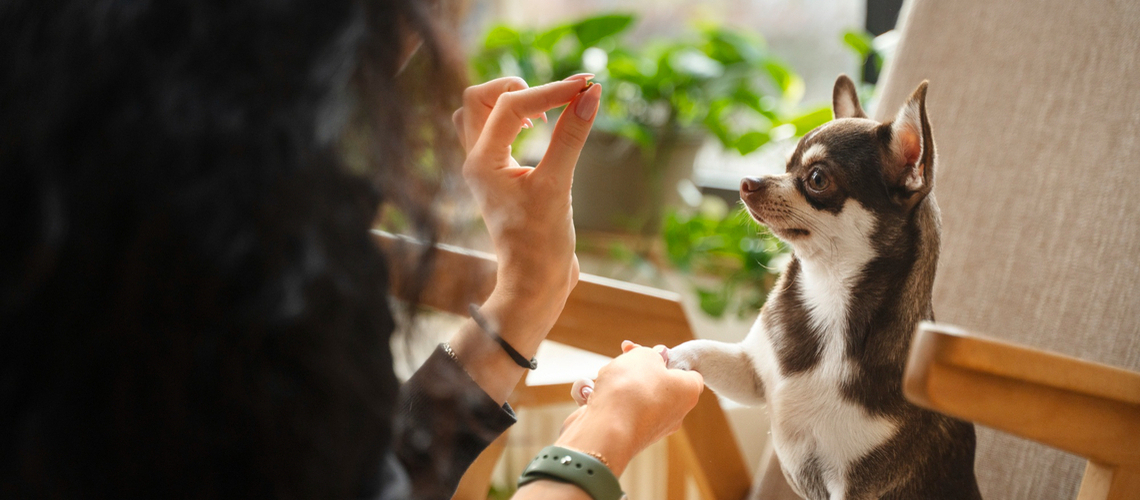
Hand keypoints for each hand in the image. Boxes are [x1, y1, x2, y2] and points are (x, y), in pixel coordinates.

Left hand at [454, 75, 600, 328]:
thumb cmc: (541, 244)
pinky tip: (543, 130)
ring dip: (511, 102)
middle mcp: (476, 161)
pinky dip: (515, 121)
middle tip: (555, 100)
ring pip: (481, 114)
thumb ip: (571, 137)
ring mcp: (486, 169)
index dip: (550, 91)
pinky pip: (495, 133)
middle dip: (518, 88)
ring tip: (544, 114)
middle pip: (479, 98)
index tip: (586, 87)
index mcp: (481, 162)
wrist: (534, 285)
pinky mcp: (500, 177)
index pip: (510, 105)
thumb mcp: (559, 186)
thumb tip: (591, 94)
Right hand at [555, 341, 703, 475]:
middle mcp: (673, 414)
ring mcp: (649, 427)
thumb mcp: (644, 356)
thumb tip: (656, 357)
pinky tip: (592, 395)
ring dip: (617, 382)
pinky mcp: (626, 435)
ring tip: (606, 378)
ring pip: (633, 395)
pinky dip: (604, 400)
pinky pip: (616, 410)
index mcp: (687, 393)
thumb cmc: (631, 390)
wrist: (605, 429)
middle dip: (637, 368)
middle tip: (624, 355)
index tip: (652, 352)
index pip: (689, 373)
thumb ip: (652, 353)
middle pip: (657, 383)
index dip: (670, 358)